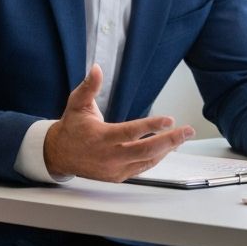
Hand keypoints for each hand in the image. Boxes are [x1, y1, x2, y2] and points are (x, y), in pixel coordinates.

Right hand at [43, 64, 194, 180]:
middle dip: (170, 140)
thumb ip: (88, 86)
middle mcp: (109, 156)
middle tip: (187, 131)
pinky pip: (142, 168)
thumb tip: (96, 68)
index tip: (169, 120)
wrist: (59, 154)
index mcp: (101, 137)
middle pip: (145, 151)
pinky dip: (156, 158)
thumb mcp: (77, 103)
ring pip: (146, 161)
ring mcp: (114, 168)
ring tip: (182, 138)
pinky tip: (167, 149)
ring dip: (167, 149)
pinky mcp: (117, 176)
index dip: (151, 127)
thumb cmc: (72, 127)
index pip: (130, 133)